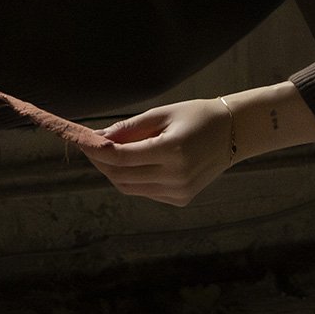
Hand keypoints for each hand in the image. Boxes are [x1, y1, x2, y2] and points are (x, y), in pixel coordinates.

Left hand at [85, 98, 234, 207]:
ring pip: (129, 187)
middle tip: (89, 146)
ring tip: (106, 153)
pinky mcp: (181, 199)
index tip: (80, 141)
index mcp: (173, 151)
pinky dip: (131, 179)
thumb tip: (98, 138)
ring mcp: (179, 191)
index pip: (121, 157)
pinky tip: (133, 163)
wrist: (234, 133)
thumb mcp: (163, 113)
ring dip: (113, 172)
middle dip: (100, 162)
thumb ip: (130, 128)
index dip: (96, 151)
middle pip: (121, 176)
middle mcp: (176, 176)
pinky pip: (144, 191)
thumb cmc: (197, 116)